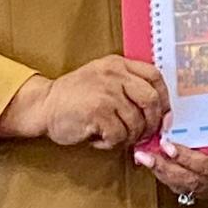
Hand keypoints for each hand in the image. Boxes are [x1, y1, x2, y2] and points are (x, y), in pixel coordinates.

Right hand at [4, 57, 167, 151]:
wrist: (43, 105)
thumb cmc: (73, 97)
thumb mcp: (102, 79)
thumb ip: (127, 87)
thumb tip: (158, 113)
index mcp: (117, 64)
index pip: (154, 76)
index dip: (164, 98)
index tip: (164, 115)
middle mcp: (114, 75)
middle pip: (151, 99)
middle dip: (153, 122)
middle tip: (145, 134)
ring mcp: (106, 93)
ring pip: (136, 122)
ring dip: (129, 137)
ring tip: (115, 137)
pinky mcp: (97, 112)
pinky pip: (120, 135)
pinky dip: (112, 143)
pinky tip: (100, 139)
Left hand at [136, 139, 207, 199]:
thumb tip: (193, 104)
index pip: (207, 165)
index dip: (185, 157)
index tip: (167, 146)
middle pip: (190, 179)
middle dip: (164, 167)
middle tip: (145, 155)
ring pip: (182, 186)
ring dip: (160, 172)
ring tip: (143, 158)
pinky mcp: (201, 192)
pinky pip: (180, 188)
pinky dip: (165, 176)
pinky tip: (153, 165)